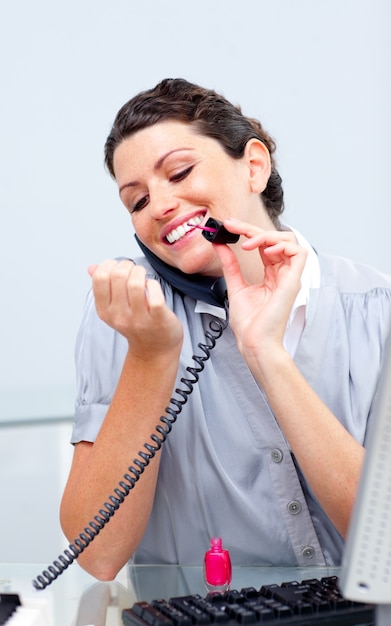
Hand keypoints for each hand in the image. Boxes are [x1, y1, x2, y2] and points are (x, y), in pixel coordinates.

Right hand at [88, 259, 182, 359]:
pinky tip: (153, 287)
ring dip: (141, 272)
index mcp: (104, 311)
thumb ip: (103, 287)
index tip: (118, 265)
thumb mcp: (115, 308)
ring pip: (136, 283)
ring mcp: (138, 319)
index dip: (110, 264)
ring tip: (143, 276)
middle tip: (134, 269)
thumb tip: (91, 268)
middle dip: (128, 265)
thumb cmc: (135, 323)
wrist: (154, 349)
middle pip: (118, 276)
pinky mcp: (158, 320)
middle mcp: (119, 316)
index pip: (100, 278)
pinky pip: (154, 295)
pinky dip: (154, 285)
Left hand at [214, 219, 306, 358]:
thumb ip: (230, 264)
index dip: (247, 231)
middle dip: (253, 228)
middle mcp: (282, 274)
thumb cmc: (249, 323)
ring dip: (267, 235)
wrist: (254, 342)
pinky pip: (299, 253)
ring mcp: (289, 277)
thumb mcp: (235, 285)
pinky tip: (265, 250)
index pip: (264, 245)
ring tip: (248, 244)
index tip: (228, 226)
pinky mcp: (294, 281)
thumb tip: (219, 244)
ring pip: (289, 241)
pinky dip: (282, 246)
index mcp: (271, 275)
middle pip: (276, 238)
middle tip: (232, 225)